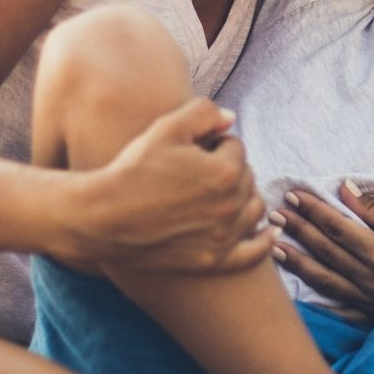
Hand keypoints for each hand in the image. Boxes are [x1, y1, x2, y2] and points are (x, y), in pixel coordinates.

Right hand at [59, 98, 274, 279]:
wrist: (103, 218)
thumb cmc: (133, 170)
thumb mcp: (166, 127)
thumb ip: (205, 113)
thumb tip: (231, 119)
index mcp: (226, 172)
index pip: (236, 147)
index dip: (213, 143)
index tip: (191, 149)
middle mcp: (231, 207)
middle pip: (247, 177)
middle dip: (228, 168)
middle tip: (197, 170)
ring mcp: (224, 237)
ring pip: (254, 210)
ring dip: (245, 197)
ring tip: (224, 193)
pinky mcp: (213, 260)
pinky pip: (253, 253)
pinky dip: (264, 241)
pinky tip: (271, 232)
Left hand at [272, 180, 373, 324]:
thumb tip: (343, 191)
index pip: (337, 226)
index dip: (313, 210)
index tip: (293, 196)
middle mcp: (371, 279)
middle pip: (325, 250)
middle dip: (298, 230)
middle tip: (275, 214)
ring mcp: (368, 301)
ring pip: (323, 280)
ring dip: (297, 262)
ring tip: (275, 247)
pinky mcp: (370, 316)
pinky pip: (336, 309)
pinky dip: (315, 299)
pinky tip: (296, 289)